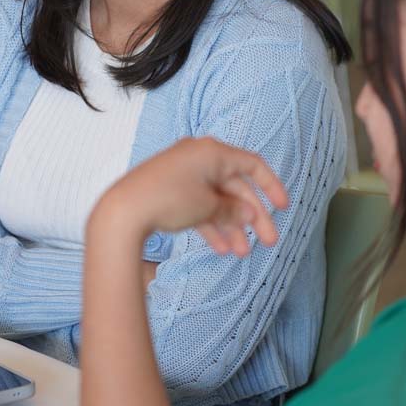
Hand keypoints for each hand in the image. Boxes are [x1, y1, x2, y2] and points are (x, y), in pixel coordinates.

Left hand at [93, 137, 287, 257]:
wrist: (122, 211)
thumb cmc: (166, 200)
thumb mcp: (207, 207)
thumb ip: (232, 209)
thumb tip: (247, 213)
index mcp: (212, 152)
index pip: (252, 165)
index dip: (271, 186)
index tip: (283, 208)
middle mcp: (199, 158)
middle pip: (236, 187)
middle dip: (253, 217)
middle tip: (269, 242)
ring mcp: (184, 175)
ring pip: (217, 201)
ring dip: (232, 226)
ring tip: (242, 252)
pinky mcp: (170, 191)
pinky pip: (199, 207)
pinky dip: (211, 225)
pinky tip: (222, 248)